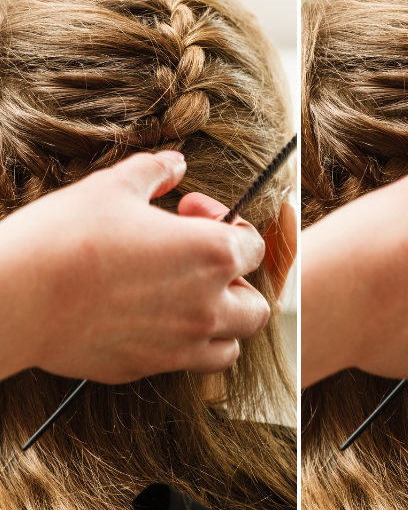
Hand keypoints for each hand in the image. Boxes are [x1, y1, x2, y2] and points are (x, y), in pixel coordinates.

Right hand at [0, 151, 269, 382]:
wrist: (14, 297)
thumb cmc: (65, 238)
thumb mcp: (113, 186)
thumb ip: (155, 172)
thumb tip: (175, 164)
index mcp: (212, 255)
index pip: (254, 247)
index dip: (228, 223)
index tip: (190, 212)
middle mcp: (207, 306)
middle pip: (255, 306)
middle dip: (238, 283)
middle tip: (201, 264)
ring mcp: (179, 345)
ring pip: (230, 346)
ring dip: (221, 323)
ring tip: (188, 299)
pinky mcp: (146, 369)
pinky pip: (185, 365)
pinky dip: (184, 347)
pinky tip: (152, 321)